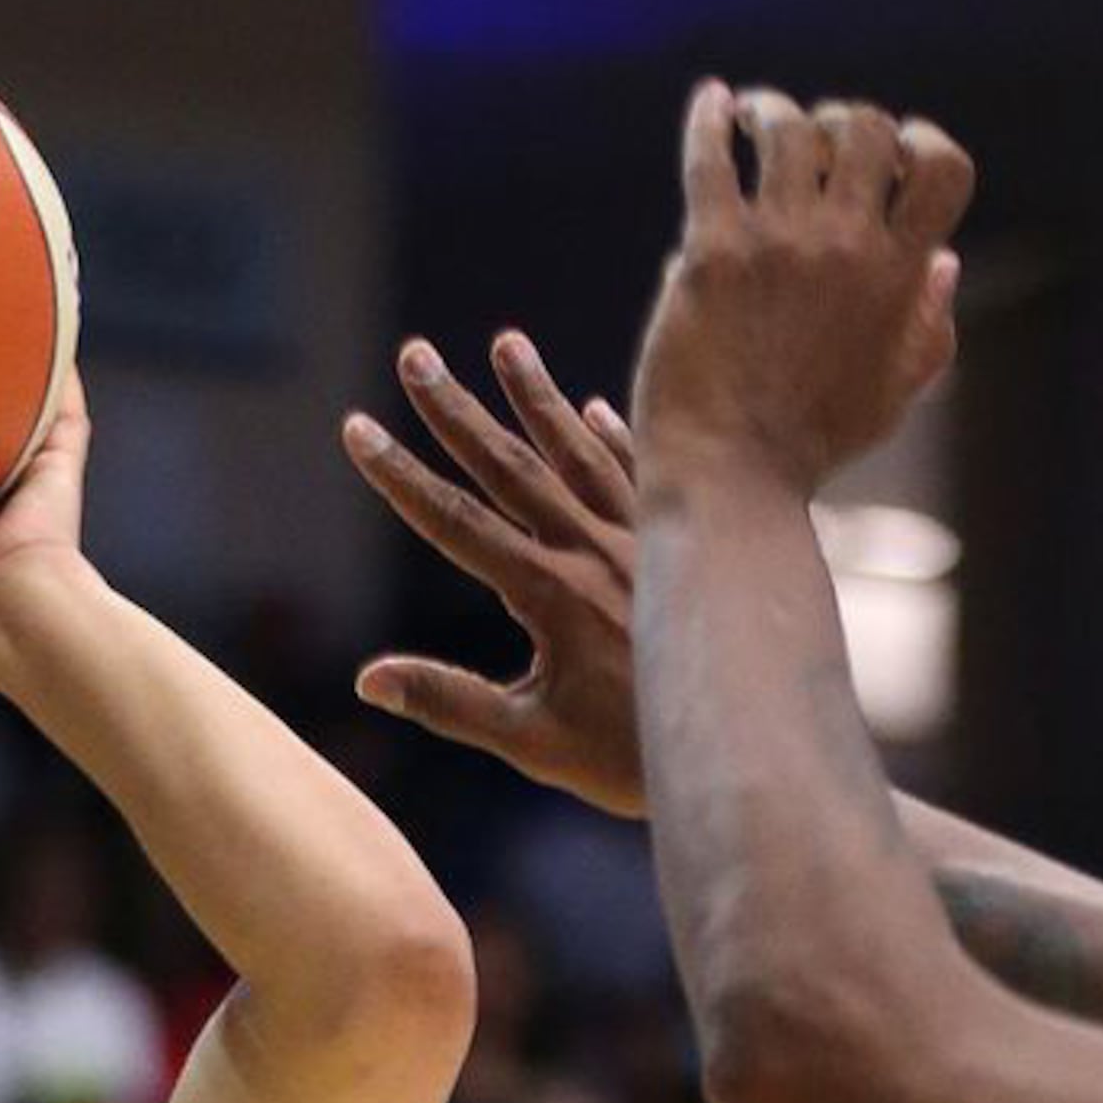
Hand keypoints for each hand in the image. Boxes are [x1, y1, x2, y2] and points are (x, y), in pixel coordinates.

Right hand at [343, 331, 646, 815]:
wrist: (744, 744)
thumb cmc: (630, 758)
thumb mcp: (531, 741)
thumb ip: (450, 703)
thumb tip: (368, 680)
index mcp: (549, 592)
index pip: (454, 521)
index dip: (399, 475)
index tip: (358, 429)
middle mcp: (593, 550)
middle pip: (509, 467)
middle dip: (454, 409)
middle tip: (415, 356)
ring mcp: (642, 538)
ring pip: (576, 453)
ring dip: (536, 397)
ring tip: (506, 343)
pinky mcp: (682, 543)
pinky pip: (641, 473)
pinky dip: (614, 437)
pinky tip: (592, 405)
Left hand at [631, 82, 973, 491]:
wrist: (729, 477)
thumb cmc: (812, 443)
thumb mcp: (896, 389)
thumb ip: (929, 322)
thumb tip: (946, 257)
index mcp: (899, 274)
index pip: (943, 166)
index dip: (923, 141)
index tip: (895, 150)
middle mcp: (845, 247)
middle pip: (864, 130)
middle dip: (843, 120)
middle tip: (813, 137)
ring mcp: (777, 245)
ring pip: (789, 131)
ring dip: (775, 111)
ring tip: (754, 117)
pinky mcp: (711, 254)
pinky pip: (710, 161)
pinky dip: (710, 121)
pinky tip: (710, 101)